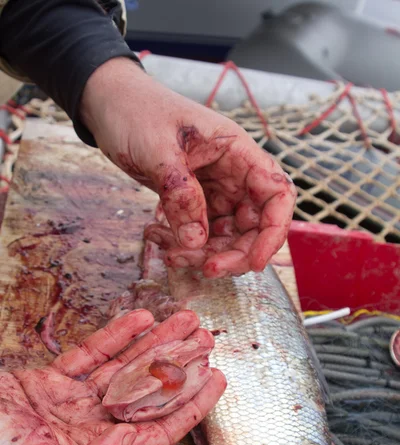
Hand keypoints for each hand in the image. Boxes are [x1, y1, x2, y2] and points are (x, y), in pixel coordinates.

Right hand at [0, 310, 224, 444]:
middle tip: (205, 340)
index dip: (190, 406)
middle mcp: (92, 430)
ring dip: (154, 344)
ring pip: (124, 368)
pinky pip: (91, 355)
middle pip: (148, 393)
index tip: (217, 380)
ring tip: (184, 321)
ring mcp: (72, 404)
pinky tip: (139, 319)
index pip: (157, 430)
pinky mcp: (51, 383)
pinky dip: (115, 336)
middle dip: (178, 365)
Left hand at [80, 58, 296, 277]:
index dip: (273, 232)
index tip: (255, 262)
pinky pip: (197, 233)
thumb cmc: (136, 111)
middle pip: (252, 226)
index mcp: (237, 152)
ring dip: (202, 253)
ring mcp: (214, 190)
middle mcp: (233, 174)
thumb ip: (181, 194)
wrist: (108, 104)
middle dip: (233, 253)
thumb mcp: (158, 150)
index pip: (277, 195)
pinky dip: (181, 243)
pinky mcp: (192, 201)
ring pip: (224, 236)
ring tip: (168, 251)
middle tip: (205, 269)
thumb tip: (197, 241)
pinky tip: (155, 235)